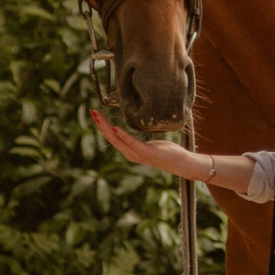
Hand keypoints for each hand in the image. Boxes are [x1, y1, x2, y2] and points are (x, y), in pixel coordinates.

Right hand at [90, 109, 206, 181]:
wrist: (182, 163)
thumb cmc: (167, 153)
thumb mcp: (150, 145)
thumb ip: (139, 142)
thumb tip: (136, 135)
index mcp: (131, 151)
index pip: (113, 137)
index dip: (103, 126)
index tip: (95, 114)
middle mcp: (131, 154)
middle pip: (111, 138)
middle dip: (101, 124)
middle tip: (92, 112)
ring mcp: (138, 154)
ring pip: (118, 140)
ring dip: (107, 128)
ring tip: (99, 117)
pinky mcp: (147, 153)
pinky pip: (132, 143)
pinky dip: (123, 136)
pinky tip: (115, 128)